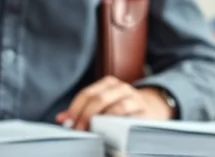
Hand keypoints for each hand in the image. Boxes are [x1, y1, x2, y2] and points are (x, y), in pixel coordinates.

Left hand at [55, 77, 174, 130]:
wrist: (154, 107)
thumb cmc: (123, 107)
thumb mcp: (104, 104)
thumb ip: (83, 110)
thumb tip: (61, 118)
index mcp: (108, 84)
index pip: (87, 94)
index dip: (75, 108)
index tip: (67, 122)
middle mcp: (121, 88)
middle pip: (99, 99)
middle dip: (85, 115)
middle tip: (77, 129)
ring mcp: (134, 99)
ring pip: (115, 107)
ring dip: (101, 121)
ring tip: (92, 131)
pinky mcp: (145, 112)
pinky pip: (130, 118)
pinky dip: (118, 125)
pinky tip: (110, 132)